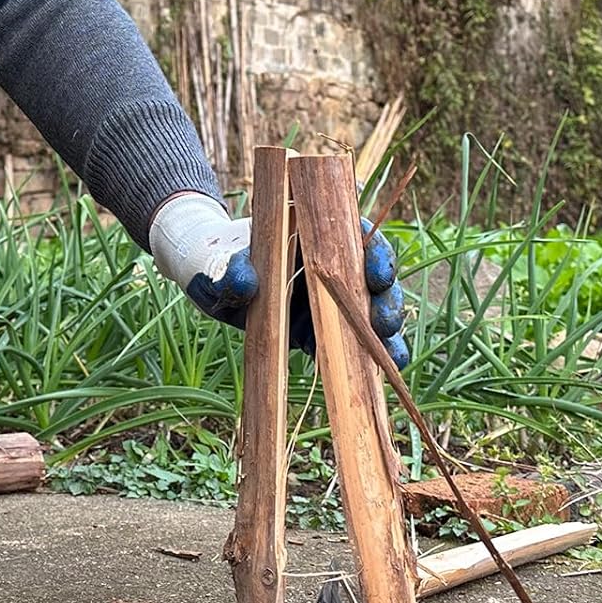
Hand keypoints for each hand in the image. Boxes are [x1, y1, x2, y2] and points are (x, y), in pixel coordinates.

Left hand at [148, 194, 409, 367]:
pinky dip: (369, 355)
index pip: (355, 234)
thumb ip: (233, 271)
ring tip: (393, 355)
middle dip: (386, 299)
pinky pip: (351, 340)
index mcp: (312, 232)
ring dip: (385, 331)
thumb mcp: (220, 263)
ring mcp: (329, 295)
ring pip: (370, 309)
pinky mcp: (321, 326)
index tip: (376, 276)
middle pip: (373, 275)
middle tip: (383, 322)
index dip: (375, 253)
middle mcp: (330, 261)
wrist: (208, 276)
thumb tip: (246, 284)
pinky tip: (385, 370)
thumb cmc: (217, 258)